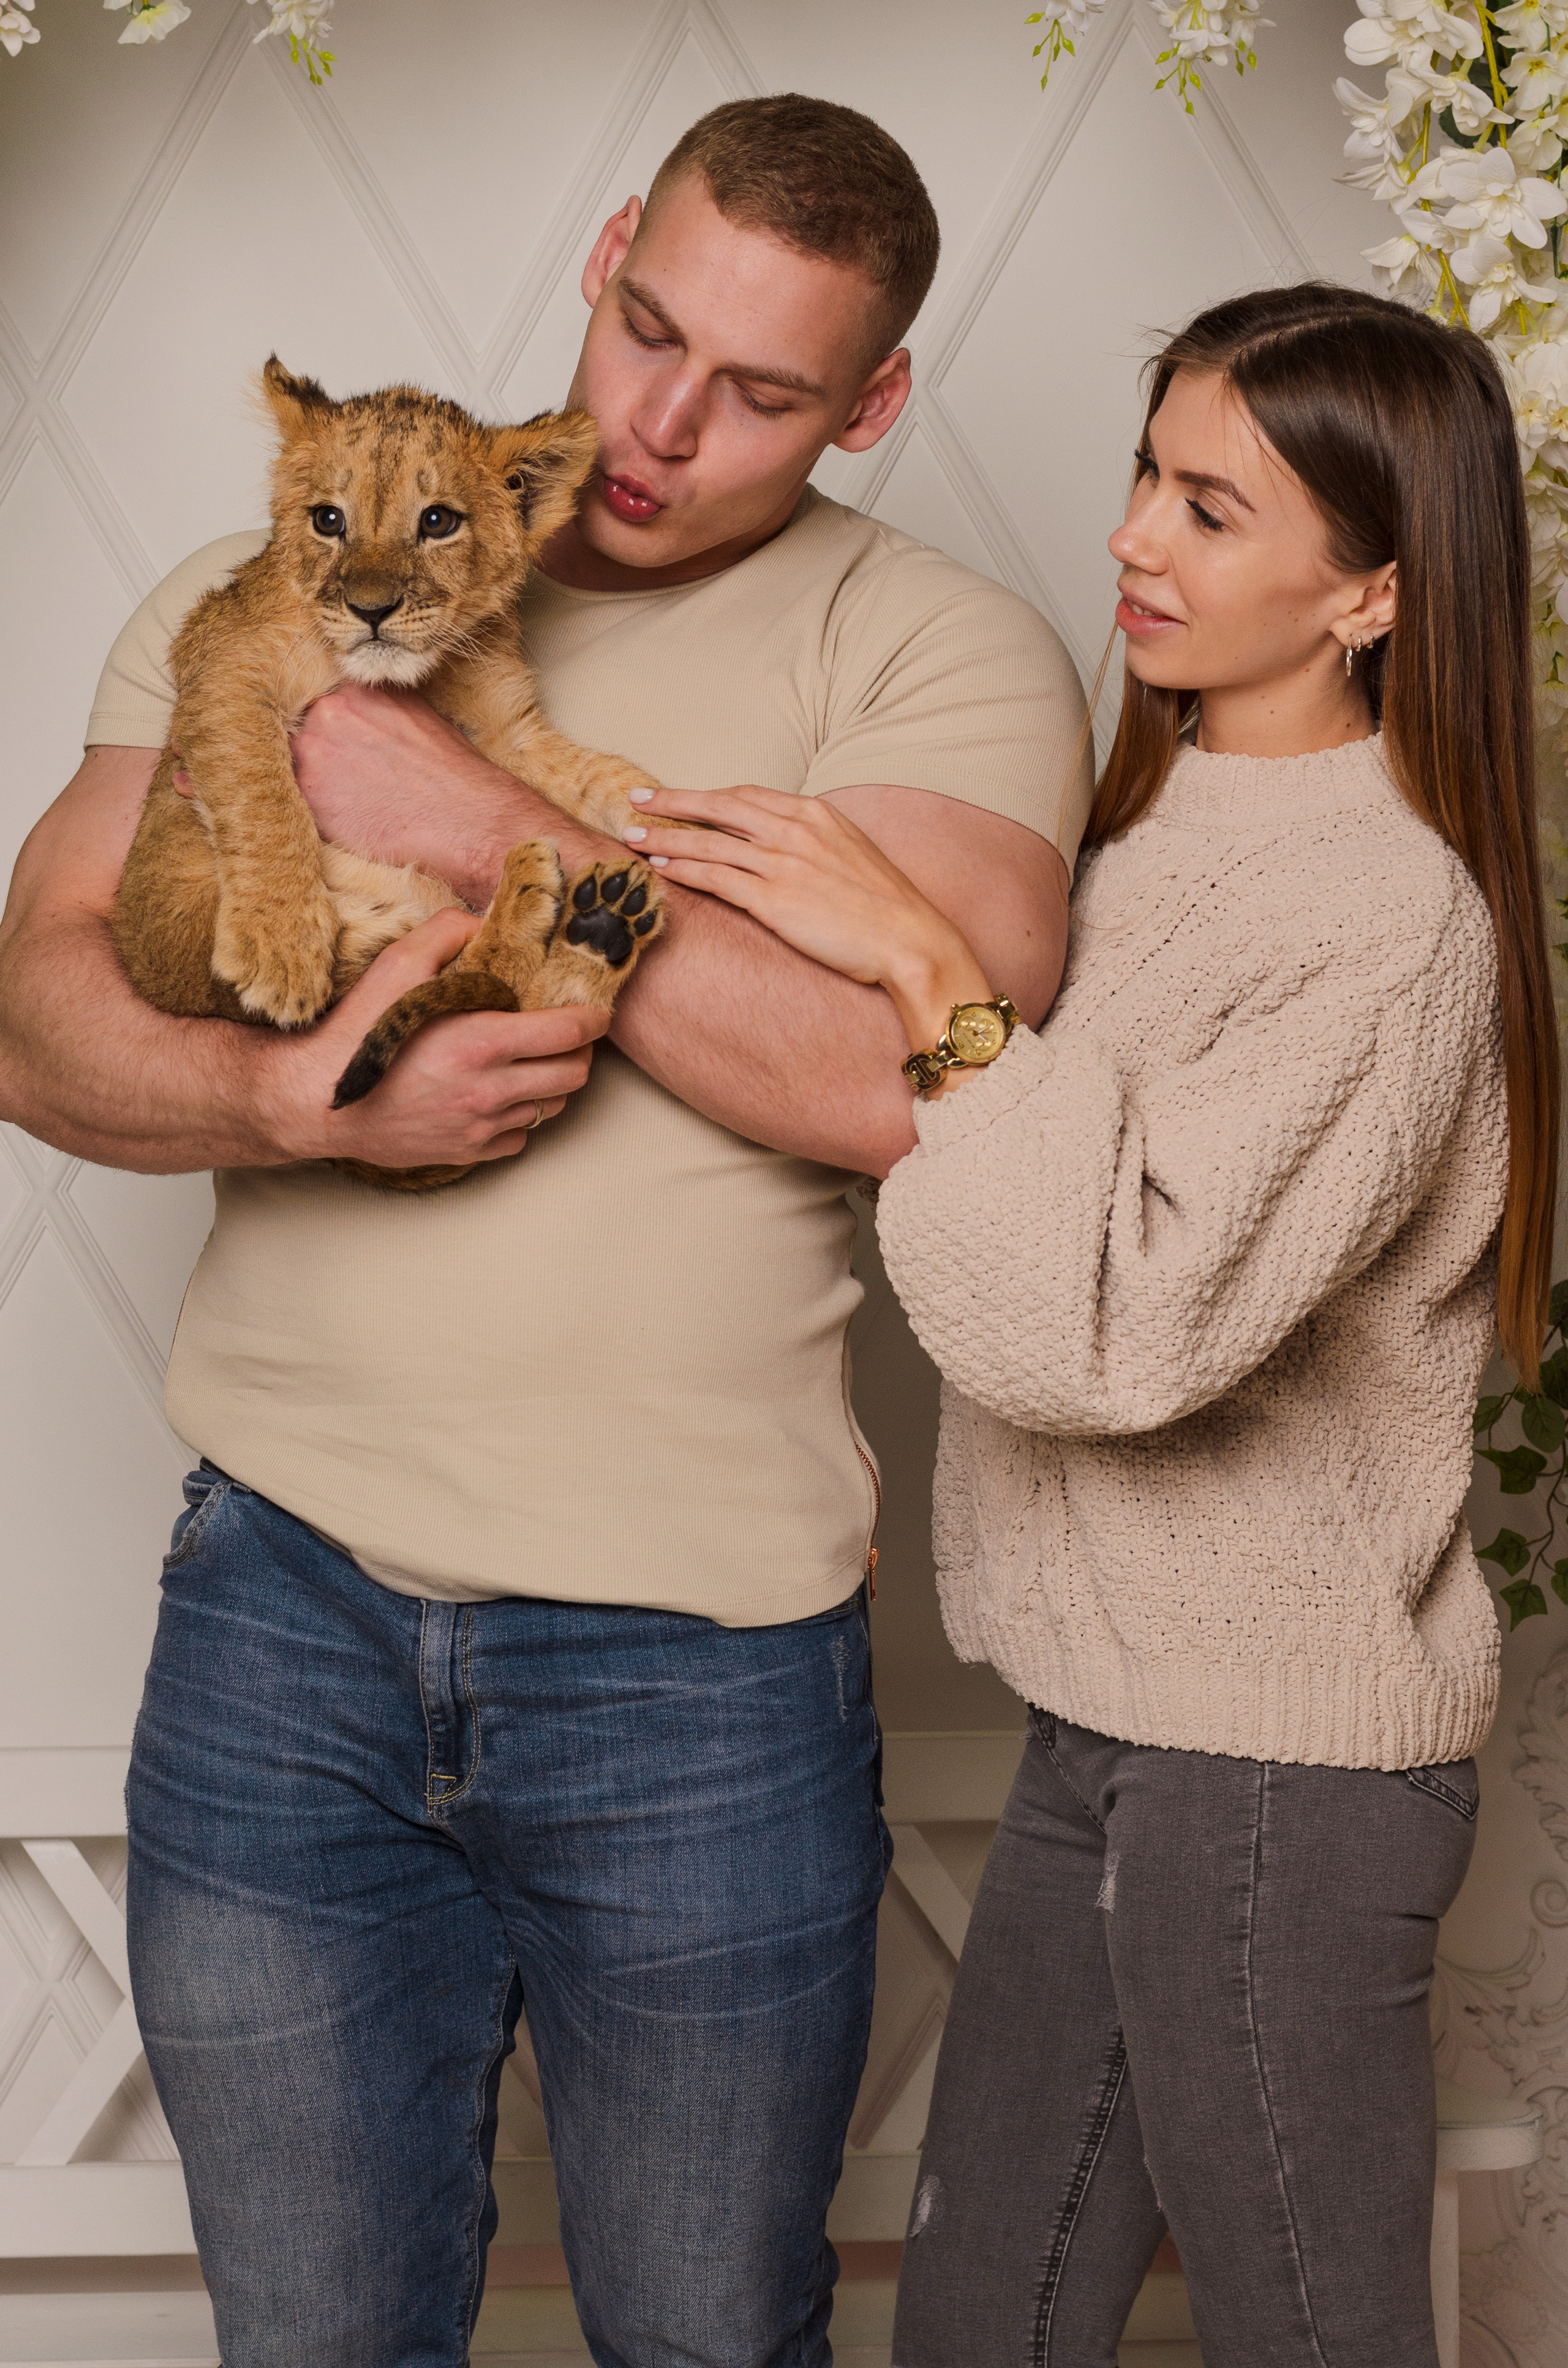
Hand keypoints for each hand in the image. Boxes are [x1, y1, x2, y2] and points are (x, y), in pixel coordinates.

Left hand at [177, 685, 551, 906]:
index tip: (222, 708)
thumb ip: (362, 711)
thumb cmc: (454, 787)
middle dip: (225, 733)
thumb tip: (324, 715)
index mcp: (351, 687)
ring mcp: (313, 755)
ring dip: (215, 768)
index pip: (283, 686)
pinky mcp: (309, 802)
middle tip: (186, 745)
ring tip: (182, 772)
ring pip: (246, 758)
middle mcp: (325, 711)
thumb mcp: (408, 723)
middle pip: (255, 718)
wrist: (477, 829)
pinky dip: (225, 804)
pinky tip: (200, 801)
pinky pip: (251, 800)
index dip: (253, 703)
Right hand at [253, 908, 606, 1168]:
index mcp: (482, 1042)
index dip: (593, 1019)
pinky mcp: (467, 1152)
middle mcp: (490, 1090)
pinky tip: (498, 1095)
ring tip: (532, 1062)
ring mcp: (481, 1126)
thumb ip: (448, 933)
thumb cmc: (355, 1033)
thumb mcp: (397, 964)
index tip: (597, 1011)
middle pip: (573, 1076)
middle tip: (564, 1035)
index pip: (569, 1033)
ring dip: (551, 1084)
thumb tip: (486, 923)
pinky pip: (519, 1138)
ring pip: (550, 1108)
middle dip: (579, 1053)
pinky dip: (519, 1117)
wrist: (316, 1102)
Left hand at [287, 685, 494, 864]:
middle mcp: (326, 712)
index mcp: (353, 688)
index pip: (317, 703)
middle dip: (319, 755)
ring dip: (313, 783)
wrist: (465, 819)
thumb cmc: (451, 773)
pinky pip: (296, 800)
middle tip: (347, 780)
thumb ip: (372, 709)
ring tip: (351, 802)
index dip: (328, 730)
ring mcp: (313, 752)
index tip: (340, 749)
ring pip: (294, 766)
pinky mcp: (309, 795)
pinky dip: (315, 812)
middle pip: (300, 731)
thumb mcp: (413, 716)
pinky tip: (347, 820)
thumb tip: (356, 718)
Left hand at [621, 782, 994, 1059]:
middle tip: (637, 799)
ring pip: (709, 842)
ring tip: (631, 835)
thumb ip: (817, 844)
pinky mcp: (773, 899)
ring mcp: (782, 863)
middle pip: (720, 807)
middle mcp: (795, 830)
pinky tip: (659, 866)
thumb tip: (790, 850)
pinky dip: (683, 869)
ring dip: (665, 837)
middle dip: (674, 802)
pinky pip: (715, 877)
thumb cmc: (888, 908)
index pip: (749, 796)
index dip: (709, 795)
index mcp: (817, 815)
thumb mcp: (854, 856)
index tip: (680, 796)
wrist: (911, 940)